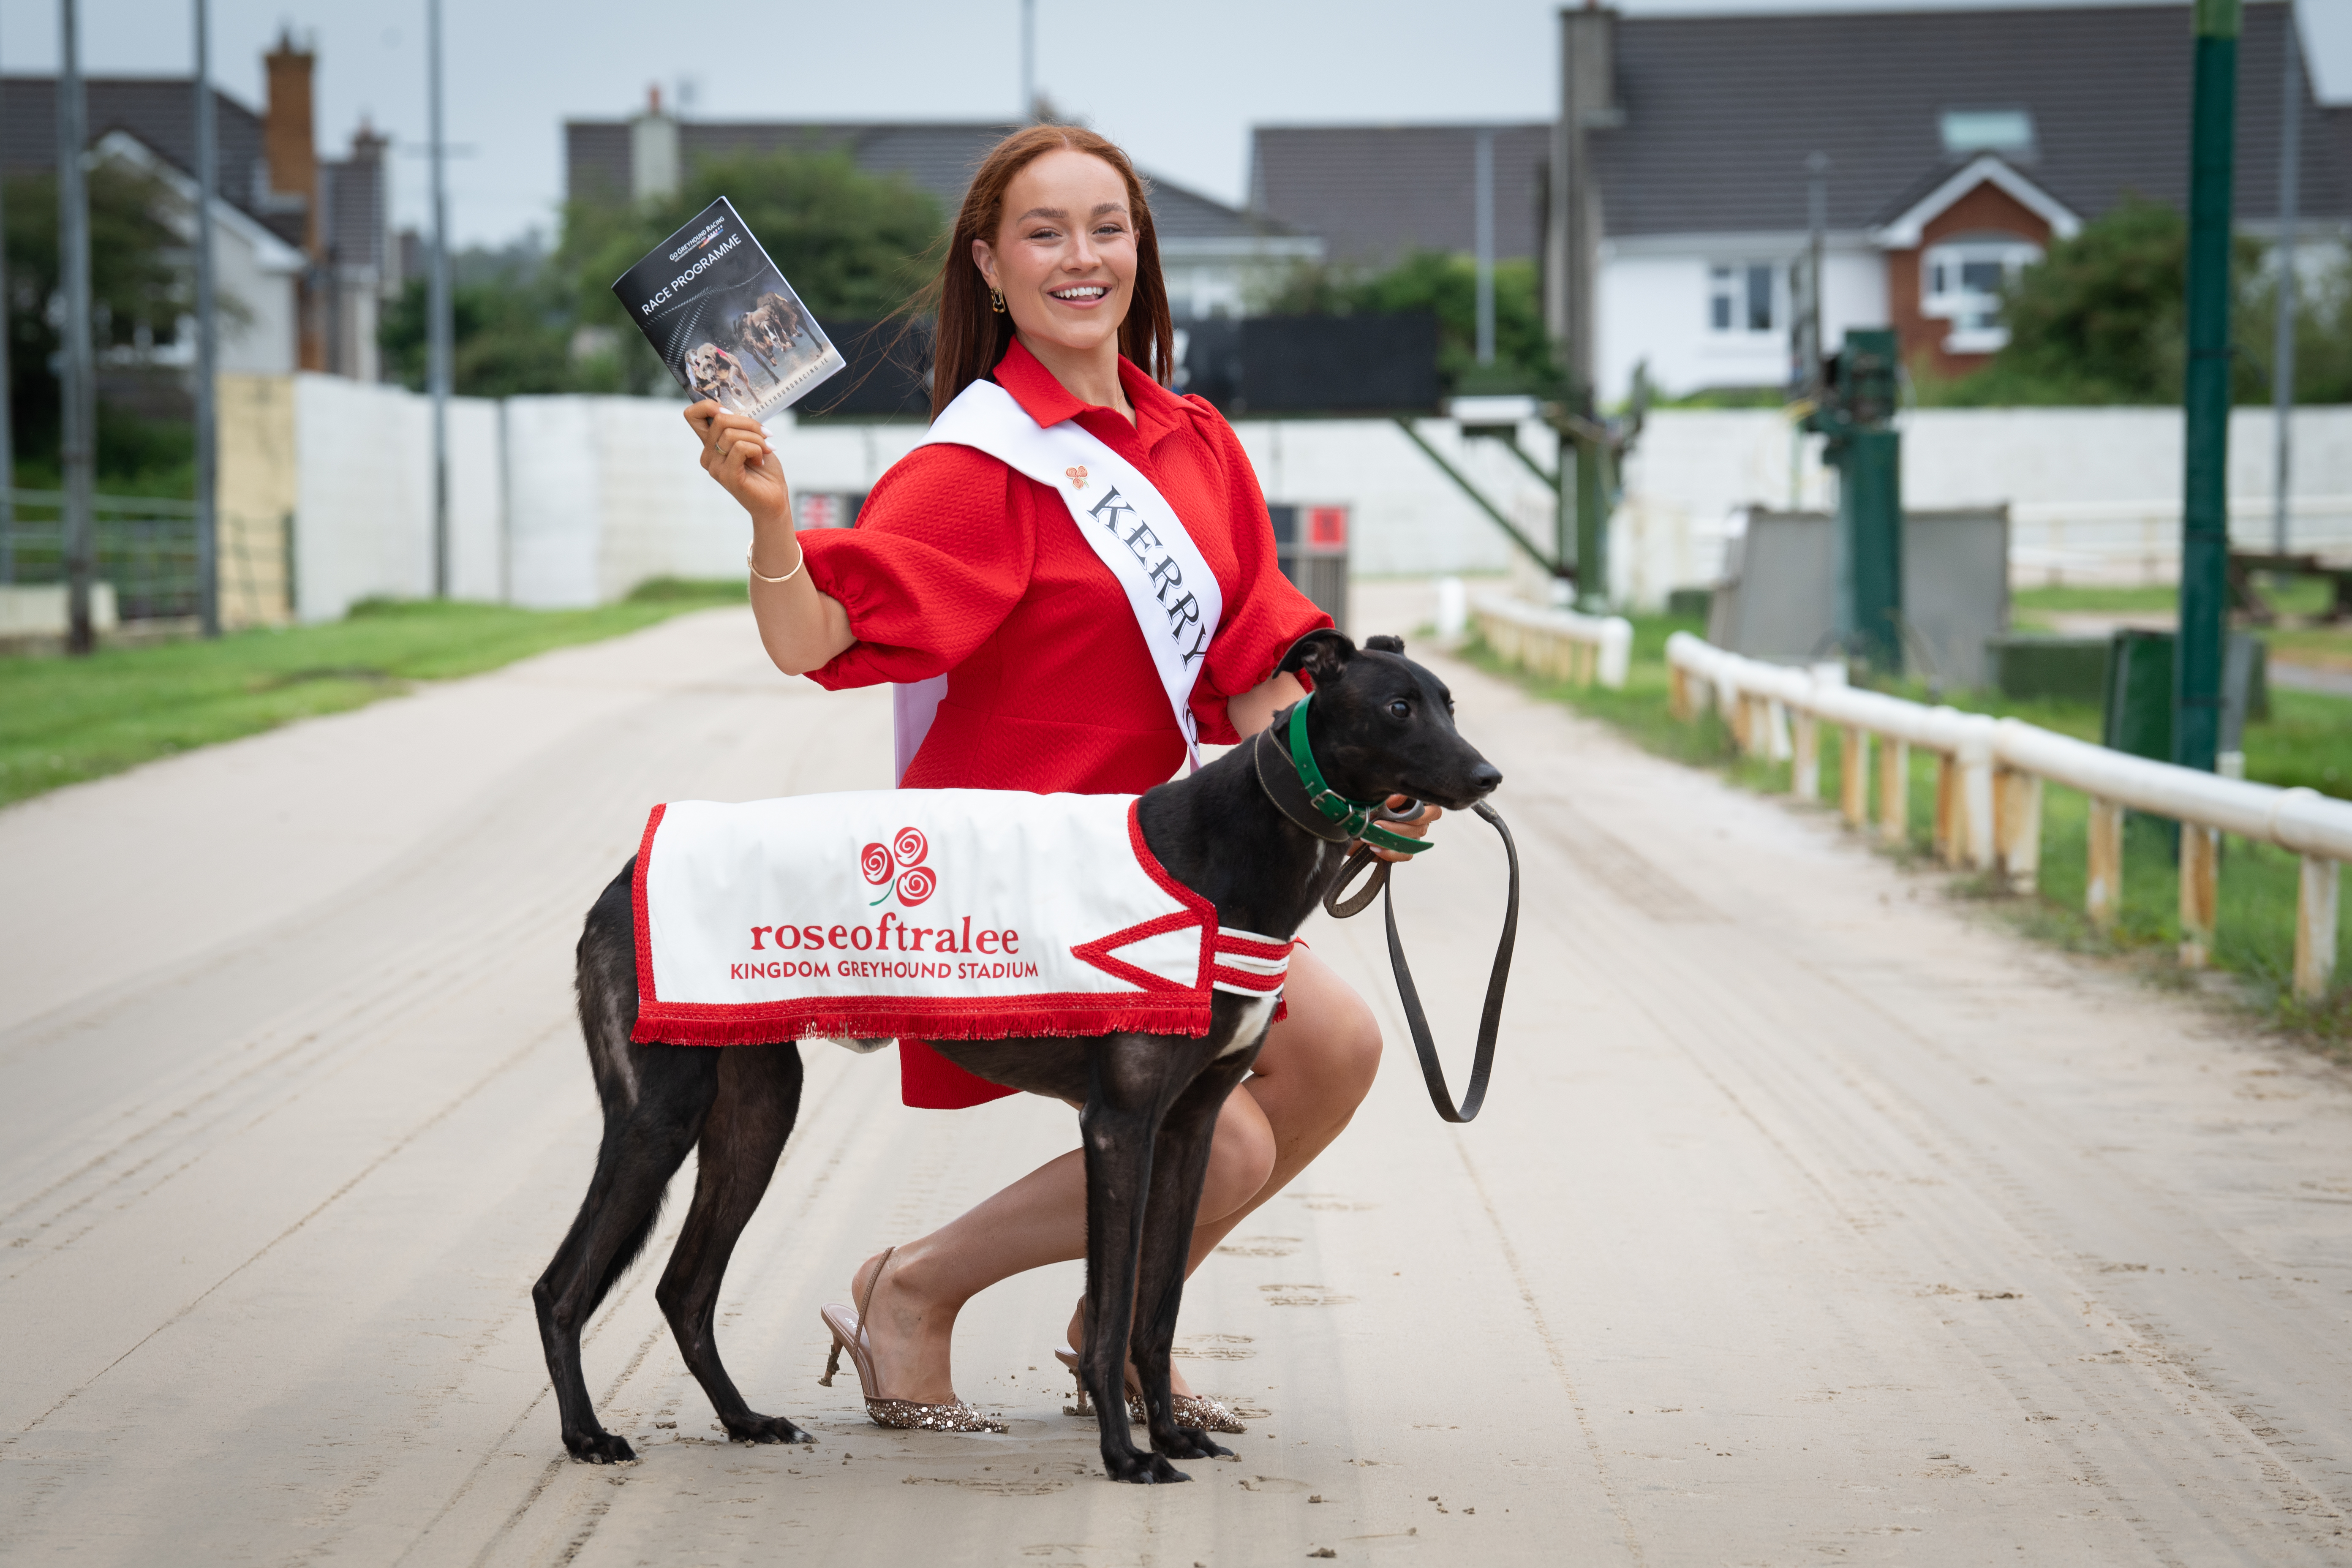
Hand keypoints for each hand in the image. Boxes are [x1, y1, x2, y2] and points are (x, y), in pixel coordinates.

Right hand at [686, 400, 790, 527]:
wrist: (774, 498)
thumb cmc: (764, 468)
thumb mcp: (751, 439)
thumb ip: (738, 425)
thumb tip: (728, 409)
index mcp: (710, 444)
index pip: (693, 415)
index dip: (708, 405)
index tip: (732, 412)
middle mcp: (708, 455)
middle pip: (720, 419)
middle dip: (749, 423)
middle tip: (765, 435)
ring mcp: (715, 467)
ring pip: (732, 434)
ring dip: (756, 438)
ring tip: (765, 451)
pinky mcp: (727, 476)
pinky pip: (740, 448)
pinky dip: (757, 449)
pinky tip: (760, 460)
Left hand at [1368, 796, 1441, 862]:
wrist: (1357, 825)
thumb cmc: (1371, 809)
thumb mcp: (1378, 801)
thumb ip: (1390, 799)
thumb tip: (1399, 796)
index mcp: (1418, 808)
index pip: (1434, 812)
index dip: (1421, 815)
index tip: (1401, 813)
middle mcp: (1419, 824)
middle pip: (1420, 829)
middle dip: (1396, 828)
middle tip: (1377, 825)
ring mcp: (1413, 839)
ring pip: (1413, 843)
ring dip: (1391, 841)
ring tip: (1372, 838)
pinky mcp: (1404, 852)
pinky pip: (1405, 855)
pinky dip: (1390, 853)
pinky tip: (1375, 848)